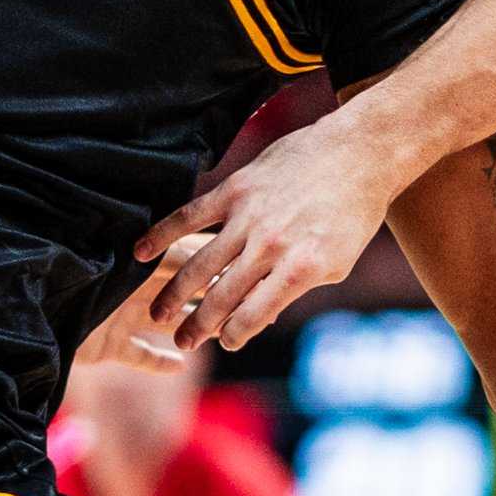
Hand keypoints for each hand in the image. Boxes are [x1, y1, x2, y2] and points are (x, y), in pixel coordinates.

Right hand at [129, 124, 399, 353]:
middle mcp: (271, 246)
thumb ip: (298, 288)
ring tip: (158, 313)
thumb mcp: (338, 263)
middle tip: (182, 341)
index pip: (255, 314)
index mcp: (300, 269)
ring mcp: (249, 217)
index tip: (224, 342)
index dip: (235, 335)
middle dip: (198, 325)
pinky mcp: (234, 190)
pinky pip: (190, 216)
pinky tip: (140, 252)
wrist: (355, 153)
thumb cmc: (353, 213)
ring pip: (201, 263)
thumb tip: (264, 315)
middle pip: (222, 295)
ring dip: (175, 293)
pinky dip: (162, 235)